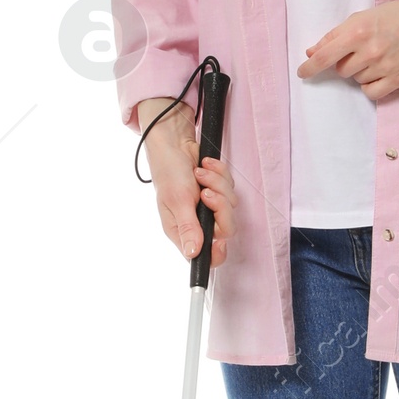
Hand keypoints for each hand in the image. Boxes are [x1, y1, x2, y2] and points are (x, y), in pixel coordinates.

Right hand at [138, 99, 235, 267]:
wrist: (173, 142)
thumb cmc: (168, 171)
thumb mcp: (177, 200)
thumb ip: (188, 228)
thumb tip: (193, 255)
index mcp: (183, 231)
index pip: (204, 256)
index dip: (216, 253)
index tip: (220, 241)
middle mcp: (197, 222)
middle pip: (225, 229)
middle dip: (219, 207)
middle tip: (205, 192)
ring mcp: (209, 206)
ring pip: (230, 205)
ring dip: (217, 184)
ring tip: (199, 173)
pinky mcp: (218, 191)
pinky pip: (231, 187)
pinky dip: (219, 174)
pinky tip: (204, 166)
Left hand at [297, 0, 398, 101]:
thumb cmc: (393, 16)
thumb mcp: (361, 17)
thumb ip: (335, 35)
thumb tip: (312, 53)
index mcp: (357, 31)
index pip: (325, 56)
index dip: (310, 67)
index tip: (301, 73)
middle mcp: (370, 50)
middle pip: (341, 70)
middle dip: (347, 62)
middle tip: (363, 50)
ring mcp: (385, 65)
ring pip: (357, 80)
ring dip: (362, 72)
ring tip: (379, 56)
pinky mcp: (398, 78)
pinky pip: (371, 92)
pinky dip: (371, 86)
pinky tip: (380, 72)